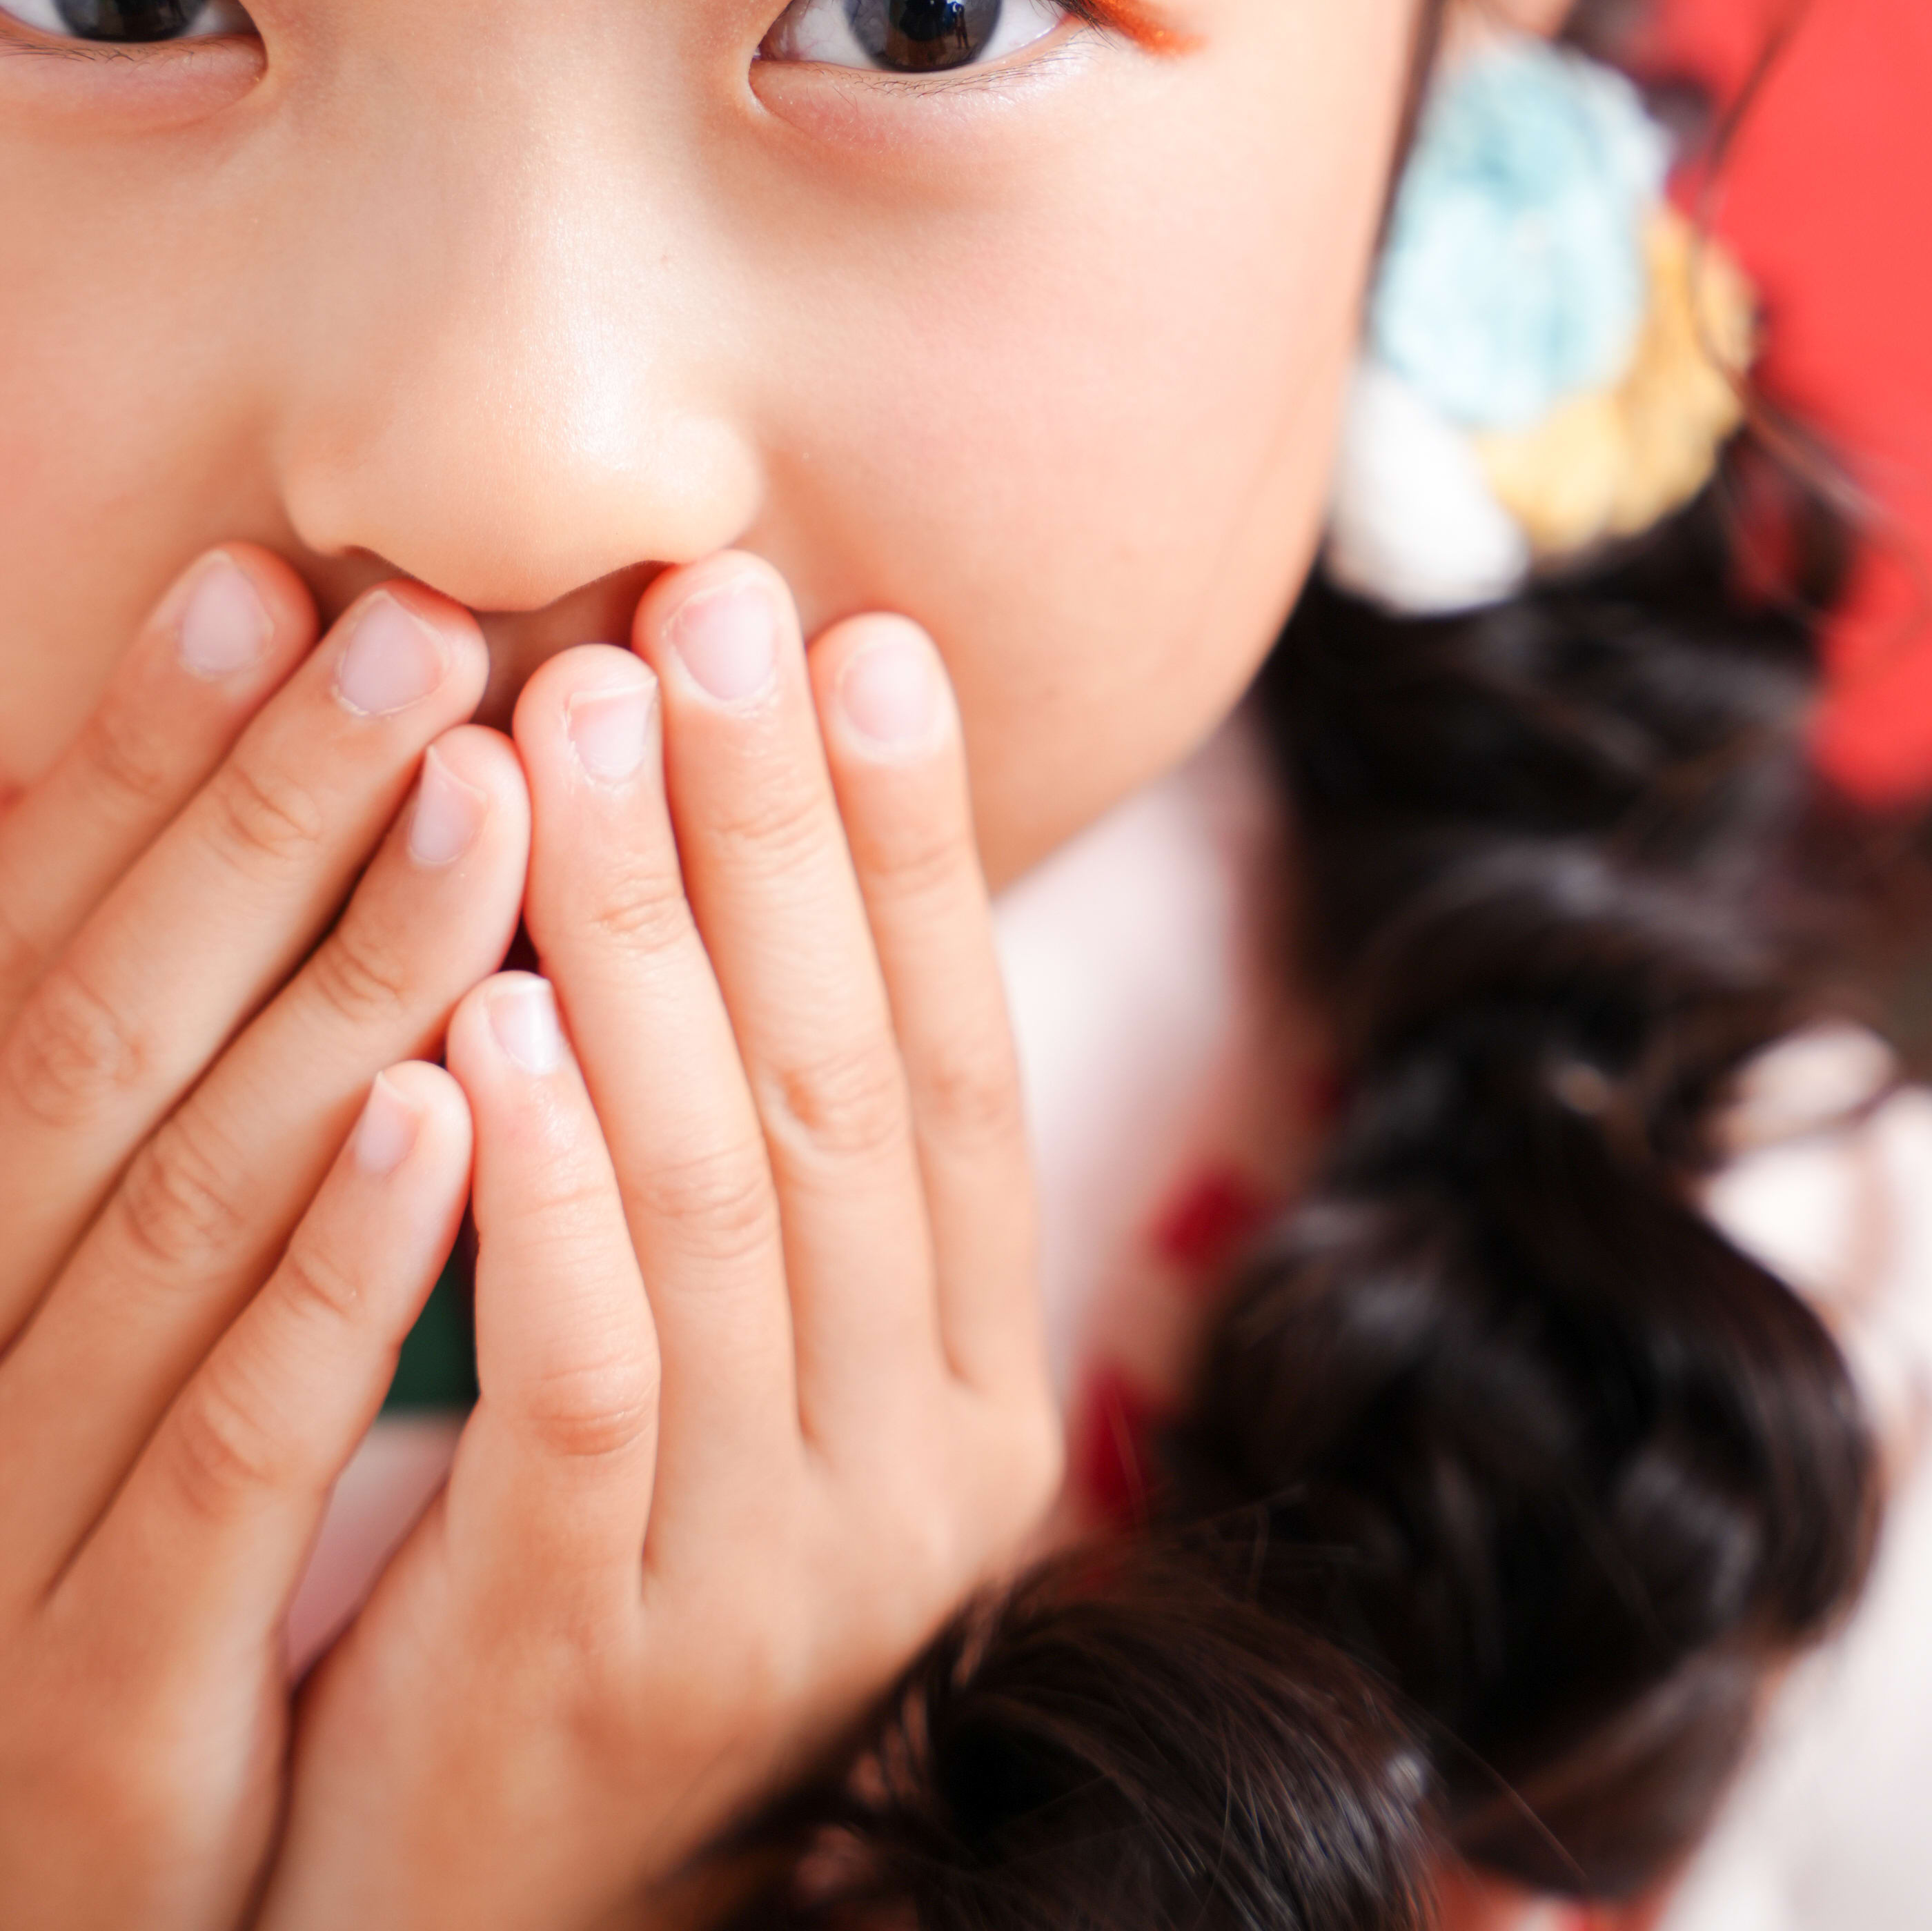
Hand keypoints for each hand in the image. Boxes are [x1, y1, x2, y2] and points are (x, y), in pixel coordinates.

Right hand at [0, 550, 528, 1930]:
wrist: (40, 1915)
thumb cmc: (68, 1537)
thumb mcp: (76, 1293)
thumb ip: (145, 1076)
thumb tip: (200, 798)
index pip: (25, 957)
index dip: (140, 766)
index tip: (265, 581)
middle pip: (101, 1043)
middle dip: (262, 824)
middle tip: (416, 628)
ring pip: (175, 1220)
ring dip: (336, 990)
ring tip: (485, 790)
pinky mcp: (96, 1715)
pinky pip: (222, 1460)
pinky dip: (335, 1282)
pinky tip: (450, 1109)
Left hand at [262, 558, 1063, 1930]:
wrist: (486, 1930)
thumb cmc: (598, 1585)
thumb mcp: (740, 1388)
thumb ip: (763, 1173)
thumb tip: (744, 854)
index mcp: (973, 1394)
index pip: (960, 1064)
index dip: (914, 842)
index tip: (861, 635)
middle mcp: (919, 1479)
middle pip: (848, 1092)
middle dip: (776, 828)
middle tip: (707, 607)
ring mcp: (780, 1581)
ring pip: (725, 1201)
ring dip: (648, 945)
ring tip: (572, 728)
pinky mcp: (600, 1659)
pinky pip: (586, 1379)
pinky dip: (541, 1189)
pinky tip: (484, 1016)